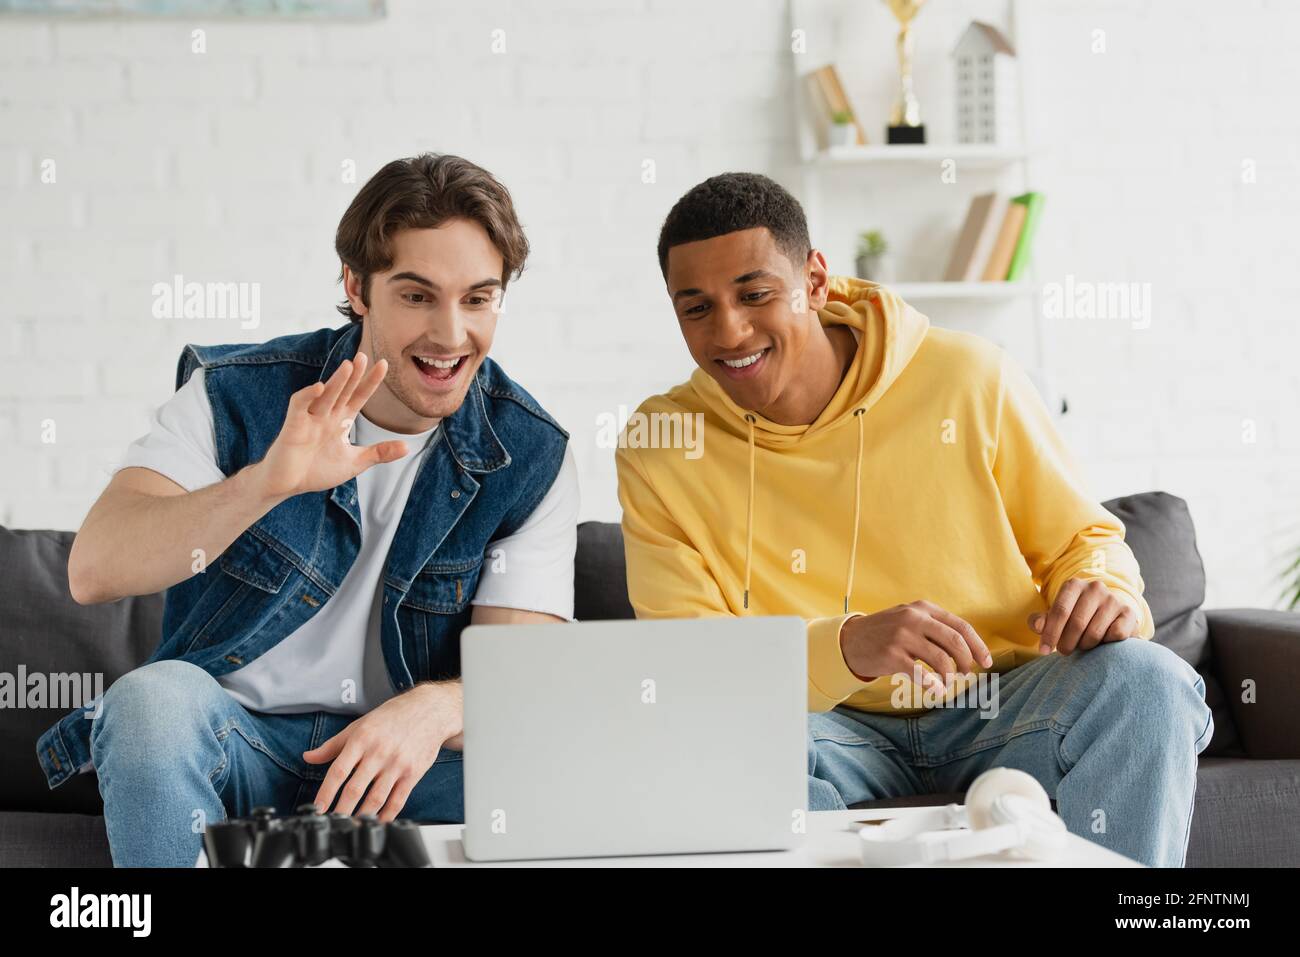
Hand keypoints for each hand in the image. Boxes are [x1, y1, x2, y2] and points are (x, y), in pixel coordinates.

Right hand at [253, 352, 407, 499]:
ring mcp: (309, 419)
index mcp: (340, 421)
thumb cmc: (316, 471)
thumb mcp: (354, 462)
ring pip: (324, 395)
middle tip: (363, 356)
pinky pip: (299, 406)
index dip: (370, 382)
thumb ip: (378, 453)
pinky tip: (319, 388)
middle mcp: (326, 416)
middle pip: (342, 390)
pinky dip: (307, 396)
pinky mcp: (293, 427)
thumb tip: (407, 447)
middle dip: (353, 374)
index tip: (384, 364)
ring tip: (348, 366)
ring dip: (336, 381)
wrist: (287, 485)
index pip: (358, 397)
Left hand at [304, 682, 461, 821]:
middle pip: (356, 789)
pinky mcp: (413, 773)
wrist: (429, 711)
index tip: (318, 808)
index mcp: (362, 739)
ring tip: (351, 827)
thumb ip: (332, 745)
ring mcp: (397, 764)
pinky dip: (386, 815)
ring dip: (362, 816)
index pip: (339, 770)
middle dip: (341, 810)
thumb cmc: (393, 717)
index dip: (326, 792)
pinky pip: (398, 800)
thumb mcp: (359, 725)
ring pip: (376, 798)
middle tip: (332, 824)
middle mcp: (379, 752)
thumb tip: (309, 757)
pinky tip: (377, 822)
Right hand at [840, 600, 993, 695]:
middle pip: (954, 641)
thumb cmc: (886, 633)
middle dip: (966, 661)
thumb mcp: (909, 619)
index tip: (986, 662)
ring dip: (950, 676)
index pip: (960, 626)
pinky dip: (932, 685)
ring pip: (940, 659)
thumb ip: (934, 628)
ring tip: (947, 683)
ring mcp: (901, 635)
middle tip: (966, 674)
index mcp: (923, 608)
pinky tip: (936, 691)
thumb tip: (968, 650)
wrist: (850, 640)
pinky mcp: (891, 654)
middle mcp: (913, 618)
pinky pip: (920, 673)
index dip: (978, 646)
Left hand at [1029, 579, 1136, 656]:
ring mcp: (1114, 599)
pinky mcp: (1129, 613)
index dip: (1051, 633)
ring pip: (1095, 632)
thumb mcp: (1054, 617)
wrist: (1106, 616)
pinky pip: (1115, 635)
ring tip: (1081, 645)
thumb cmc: (1074, 617)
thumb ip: (1040, 621)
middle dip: (1067, 643)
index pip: (1060, 611)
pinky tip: (1101, 642)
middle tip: (1064, 652)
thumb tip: (1038, 626)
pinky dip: (1105, 644)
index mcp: (1073, 585)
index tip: (1044, 651)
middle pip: (1077, 623)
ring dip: (1085, 646)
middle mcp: (1095, 588)